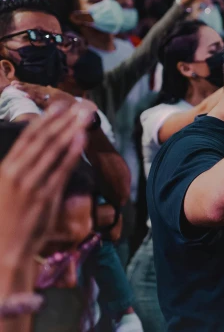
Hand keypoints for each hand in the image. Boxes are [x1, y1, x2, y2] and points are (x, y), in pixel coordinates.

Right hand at [0, 102, 92, 263]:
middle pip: (42, 139)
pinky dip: (71, 152)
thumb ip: (21, 172)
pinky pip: (61, 169)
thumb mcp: (8, 192)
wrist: (4, 250)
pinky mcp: (44, 196)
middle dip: (62, 120)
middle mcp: (16, 173)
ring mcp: (31, 184)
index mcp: (6, 169)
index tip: (58, 107)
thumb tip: (39, 154)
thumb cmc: (7, 222)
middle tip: (78, 105)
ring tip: (83, 116)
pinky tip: (80, 138)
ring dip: (69, 129)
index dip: (44, 121)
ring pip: (52, 150)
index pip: (27, 139)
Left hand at [12, 82, 78, 109]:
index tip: (17, 84)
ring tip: (17, 87)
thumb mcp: (64, 97)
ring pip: (38, 93)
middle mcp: (54, 94)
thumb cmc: (74, 107)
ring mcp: (54, 99)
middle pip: (36, 89)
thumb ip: (54, 92)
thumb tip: (46, 85)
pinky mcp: (55, 106)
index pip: (38, 88)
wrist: (86, 112)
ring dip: (27, 90)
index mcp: (55, 92)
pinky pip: (41, 102)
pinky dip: (34, 98)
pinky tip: (27, 96)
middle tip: (13, 84)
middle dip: (25, 86)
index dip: (28, 85)